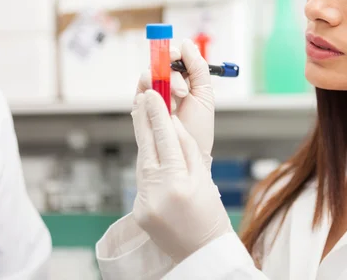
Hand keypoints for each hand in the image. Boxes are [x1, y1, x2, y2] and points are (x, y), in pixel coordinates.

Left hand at [131, 90, 232, 262]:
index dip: (158, 115)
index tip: (153, 95)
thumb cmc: (209, 214)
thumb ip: (188, 149)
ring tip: (146, 118)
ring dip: (144, 140)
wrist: (200, 251)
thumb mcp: (204, 178)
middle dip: (144, 119)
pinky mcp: (138, 210)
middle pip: (147, 146)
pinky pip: (141, 178)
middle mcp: (157, 192)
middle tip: (143, 96)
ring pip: (142, 161)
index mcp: (178, 182)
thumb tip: (174, 123)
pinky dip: (147, 163)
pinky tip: (150, 151)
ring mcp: (144, 202)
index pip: (165, 140)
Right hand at [135, 39, 214, 168]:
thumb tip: (188, 44)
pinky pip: (140, 90)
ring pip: (149, 74)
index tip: (179, 55)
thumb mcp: (204, 94)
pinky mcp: (141, 106)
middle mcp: (166, 84)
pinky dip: (150, 92)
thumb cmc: (198, 128)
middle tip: (182, 88)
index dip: (174, 52)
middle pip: (159, 62)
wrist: (188, 154)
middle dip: (170, 69)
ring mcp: (152, 95)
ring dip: (163, 83)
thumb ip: (198, 68)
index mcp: (183, 79)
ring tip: (176, 100)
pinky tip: (162, 103)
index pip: (174, 56)